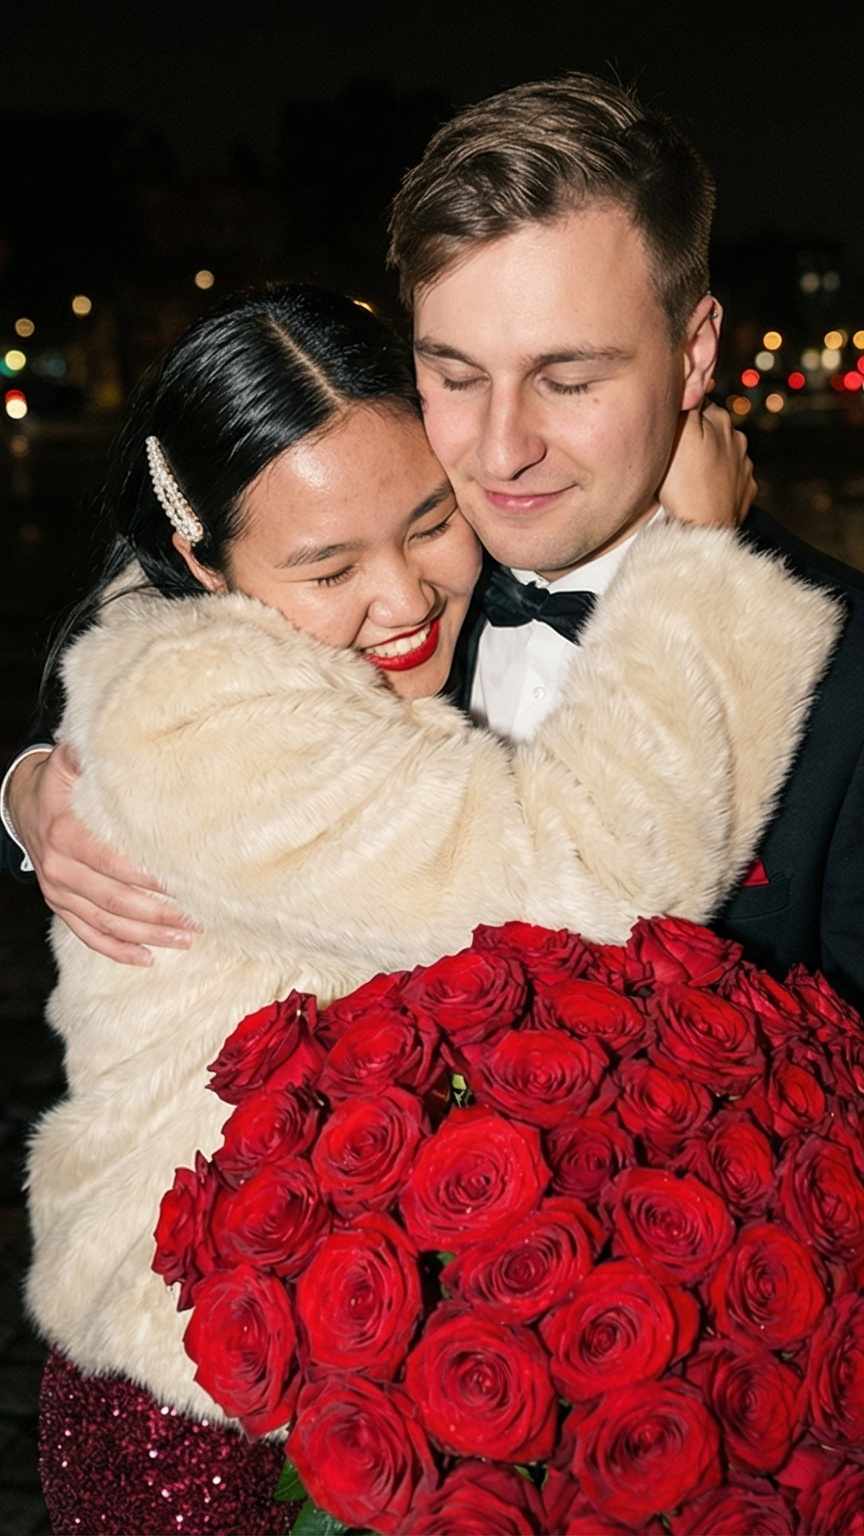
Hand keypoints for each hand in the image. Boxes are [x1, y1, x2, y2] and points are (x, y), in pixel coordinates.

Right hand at [8, 744, 198, 965]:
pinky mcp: (60, 905)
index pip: (115, 863)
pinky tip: (146, 958)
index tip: (186, 882)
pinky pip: (87, 934)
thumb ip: (91, 757)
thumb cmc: (59, 783)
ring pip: (106, 922)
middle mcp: (61, 869)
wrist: (23, 805)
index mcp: (66, 836)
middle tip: (199, 917)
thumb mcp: (69, 762)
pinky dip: (116, 949)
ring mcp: (59, 892)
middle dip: (159, 913)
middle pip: (116, 900)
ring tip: (186, 938)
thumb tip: (119, 740)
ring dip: (148, 935)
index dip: (150, 877)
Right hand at [659, 402, 755, 528]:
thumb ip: (687, 402)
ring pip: (724, 454)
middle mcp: (738, 440)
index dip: (684, 413)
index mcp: (721, 421)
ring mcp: (745, 468)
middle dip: (699, 436)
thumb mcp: (678, 433)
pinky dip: (719, 483)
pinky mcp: (745, 493)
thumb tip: (694, 377)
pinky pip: (731, 481)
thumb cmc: (684, 482)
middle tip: (677, 454)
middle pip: (713, 430)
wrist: (705, 530)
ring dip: (710, 460)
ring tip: (690, 476)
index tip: (670, 427)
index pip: (700, 404)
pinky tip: (705, 492)